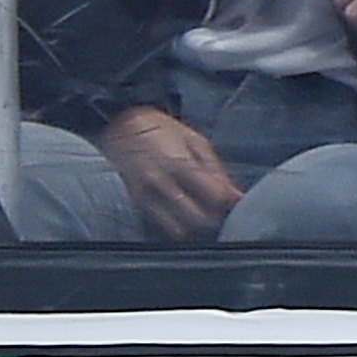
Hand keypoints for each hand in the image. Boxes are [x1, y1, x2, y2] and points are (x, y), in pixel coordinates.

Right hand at [99, 104, 239, 240]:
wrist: (119, 127)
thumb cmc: (160, 130)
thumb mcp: (195, 141)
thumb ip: (216, 170)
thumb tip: (236, 197)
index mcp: (180, 164)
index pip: (215, 198)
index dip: (229, 204)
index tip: (233, 202)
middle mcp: (161, 184)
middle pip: (198, 219)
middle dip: (213, 219)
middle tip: (218, 211)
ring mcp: (144, 197)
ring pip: (178, 230)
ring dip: (193, 228)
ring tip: (199, 215)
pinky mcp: (135, 205)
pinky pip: (160, 226)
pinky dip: (175, 227)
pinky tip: (181, 216)